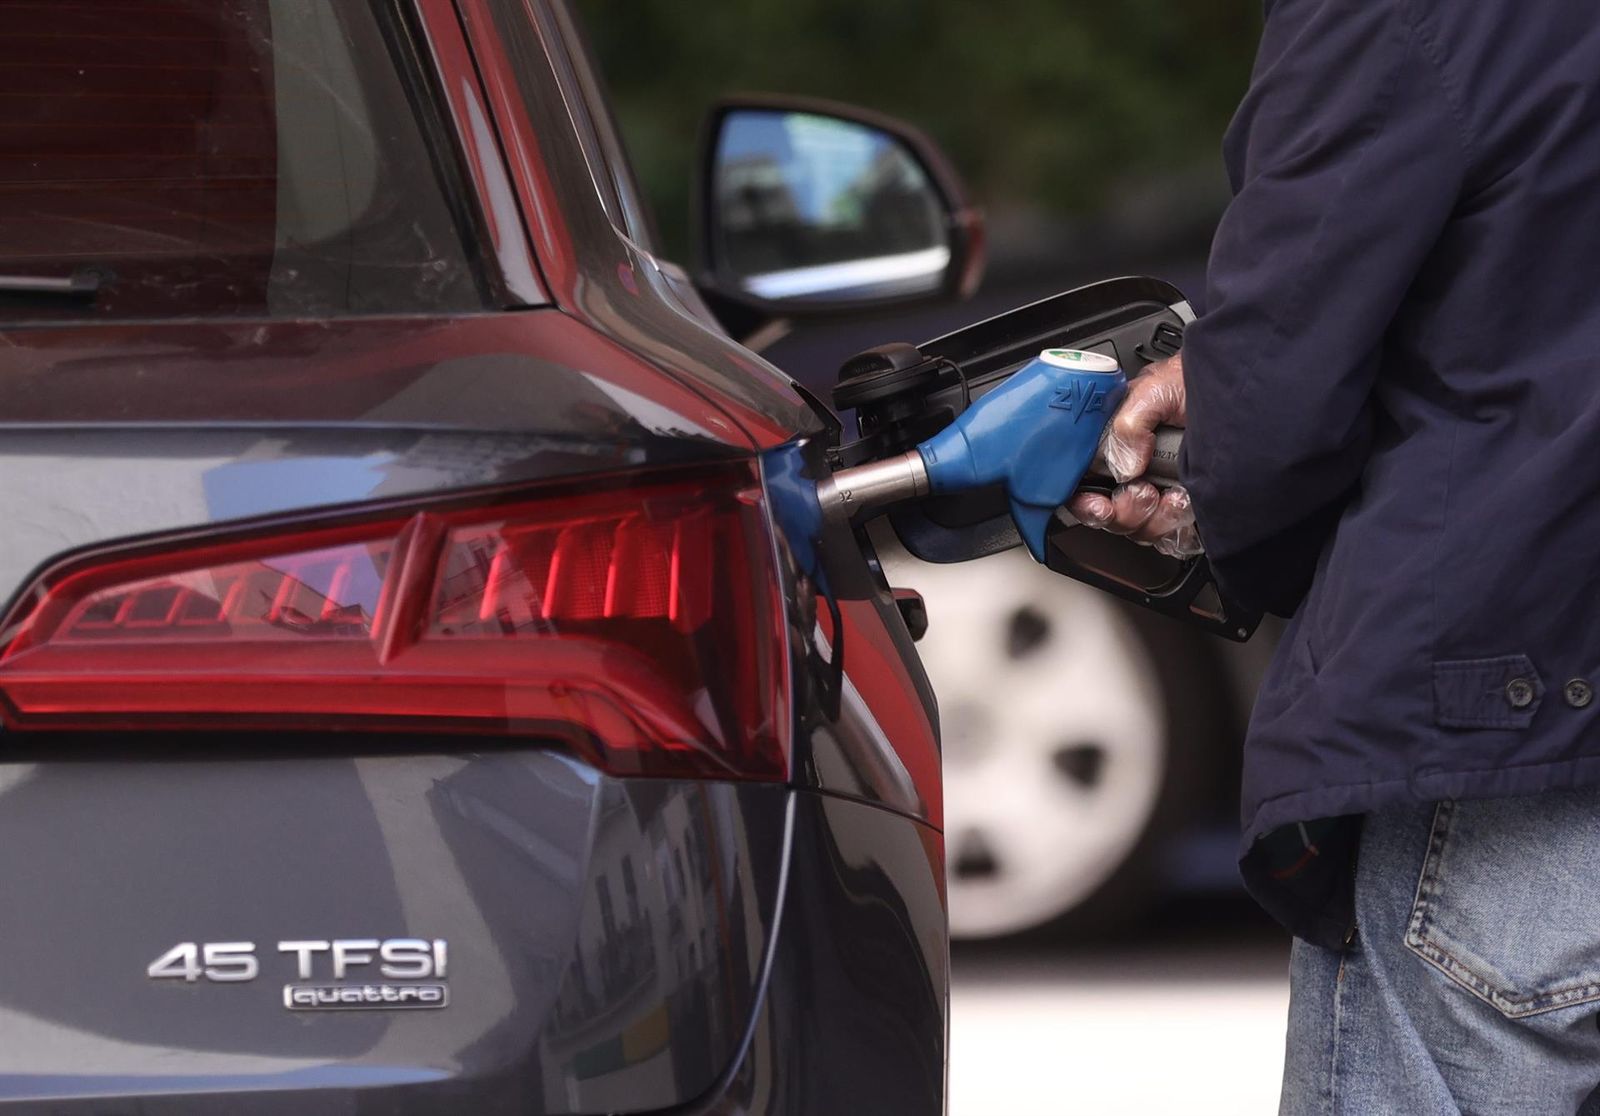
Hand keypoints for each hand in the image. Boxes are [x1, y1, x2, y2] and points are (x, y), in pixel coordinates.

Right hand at [1066, 354, 1203, 558]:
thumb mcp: (1158, 388)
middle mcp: (1140, 472)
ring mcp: (1166, 494)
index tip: (1097, 503)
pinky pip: (1176, 540)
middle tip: (1145, 492)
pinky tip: (1193, 507)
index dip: (1086, 500)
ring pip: (1143, 532)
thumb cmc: (1204, 383)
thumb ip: (1129, 423)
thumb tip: (1124, 467)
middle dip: (1127, 511)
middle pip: (1113, 516)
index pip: (1087, 484)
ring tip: (1179, 494)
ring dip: (1159, 518)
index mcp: (1121, 445)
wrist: (1254, 397)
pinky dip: (1181, 530)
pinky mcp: (1194, 512)